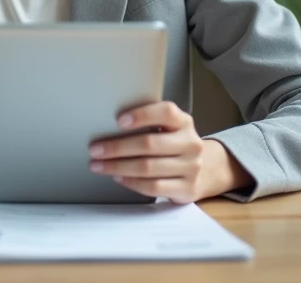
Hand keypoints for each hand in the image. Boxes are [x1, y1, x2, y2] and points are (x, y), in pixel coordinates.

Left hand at [87, 101, 252, 203]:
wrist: (205, 170)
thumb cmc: (174, 145)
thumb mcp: (168, 129)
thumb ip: (149, 124)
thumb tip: (108, 125)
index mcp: (184, 122)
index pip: (166, 112)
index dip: (142, 115)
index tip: (118, 120)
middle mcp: (191, 143)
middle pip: (150, 144)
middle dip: (117, 147)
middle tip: (95, 149)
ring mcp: (192, 167)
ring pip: (148, 167)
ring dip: (118, 166)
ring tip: (99, 165)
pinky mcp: (187, 188)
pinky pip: (154, 187)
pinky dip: (132, 182)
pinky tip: (118, 178)